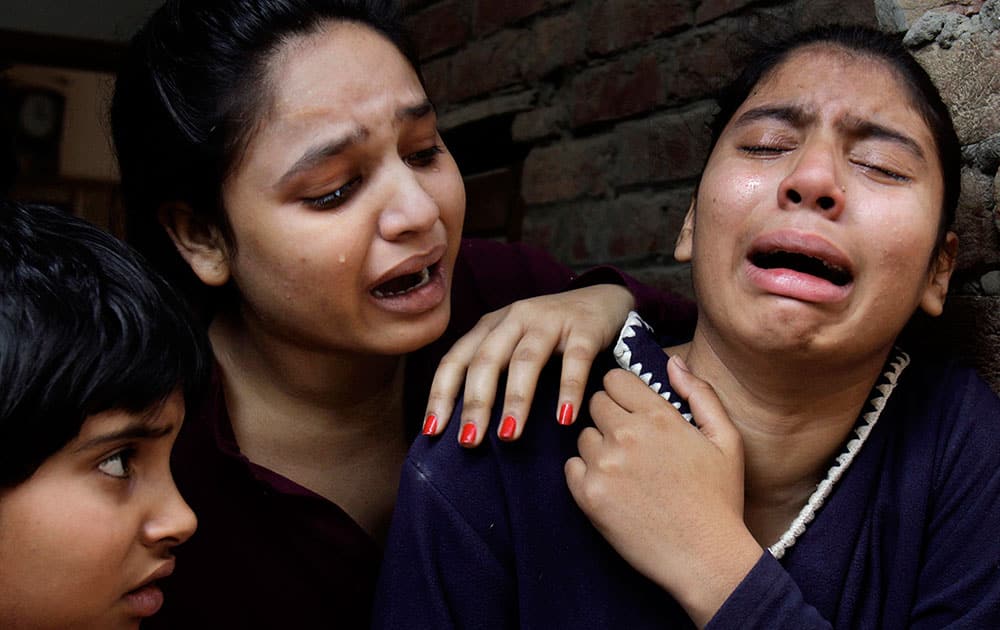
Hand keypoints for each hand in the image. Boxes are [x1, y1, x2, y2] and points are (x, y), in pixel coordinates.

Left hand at [422, 284, 633, 446]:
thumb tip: (464, 426)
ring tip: (509, 436)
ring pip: (525, 360)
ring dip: (515, 400)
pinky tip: (563, 418)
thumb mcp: (513, 345)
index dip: (440, 394)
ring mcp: (549, 321)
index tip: (431, 431)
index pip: (455, 359)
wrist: (604, 301)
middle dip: (475, 403)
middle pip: (486, 360)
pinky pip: (575, 360)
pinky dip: (569, 389)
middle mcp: (514, 319)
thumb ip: (491, 373)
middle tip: (469, 441)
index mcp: (490, 326)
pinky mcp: (584, 328)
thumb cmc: (549, 336)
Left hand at [565, 357, 760, 626]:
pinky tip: (612, 489)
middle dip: (610, 416)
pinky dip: (586, 475)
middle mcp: (627, 434)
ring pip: (583, 435)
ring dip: (599, 447)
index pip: (615, 379)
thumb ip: (700, 393)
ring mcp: (605, 465)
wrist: (707, 558)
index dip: (623, 393)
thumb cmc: (720, 500)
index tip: (632, 410)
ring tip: (627, 471)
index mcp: (659, 416)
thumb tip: (672, 362)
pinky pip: (571, 467)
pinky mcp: (589, 495)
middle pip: (596, 403)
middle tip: (631, 443)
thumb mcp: (726, 440)